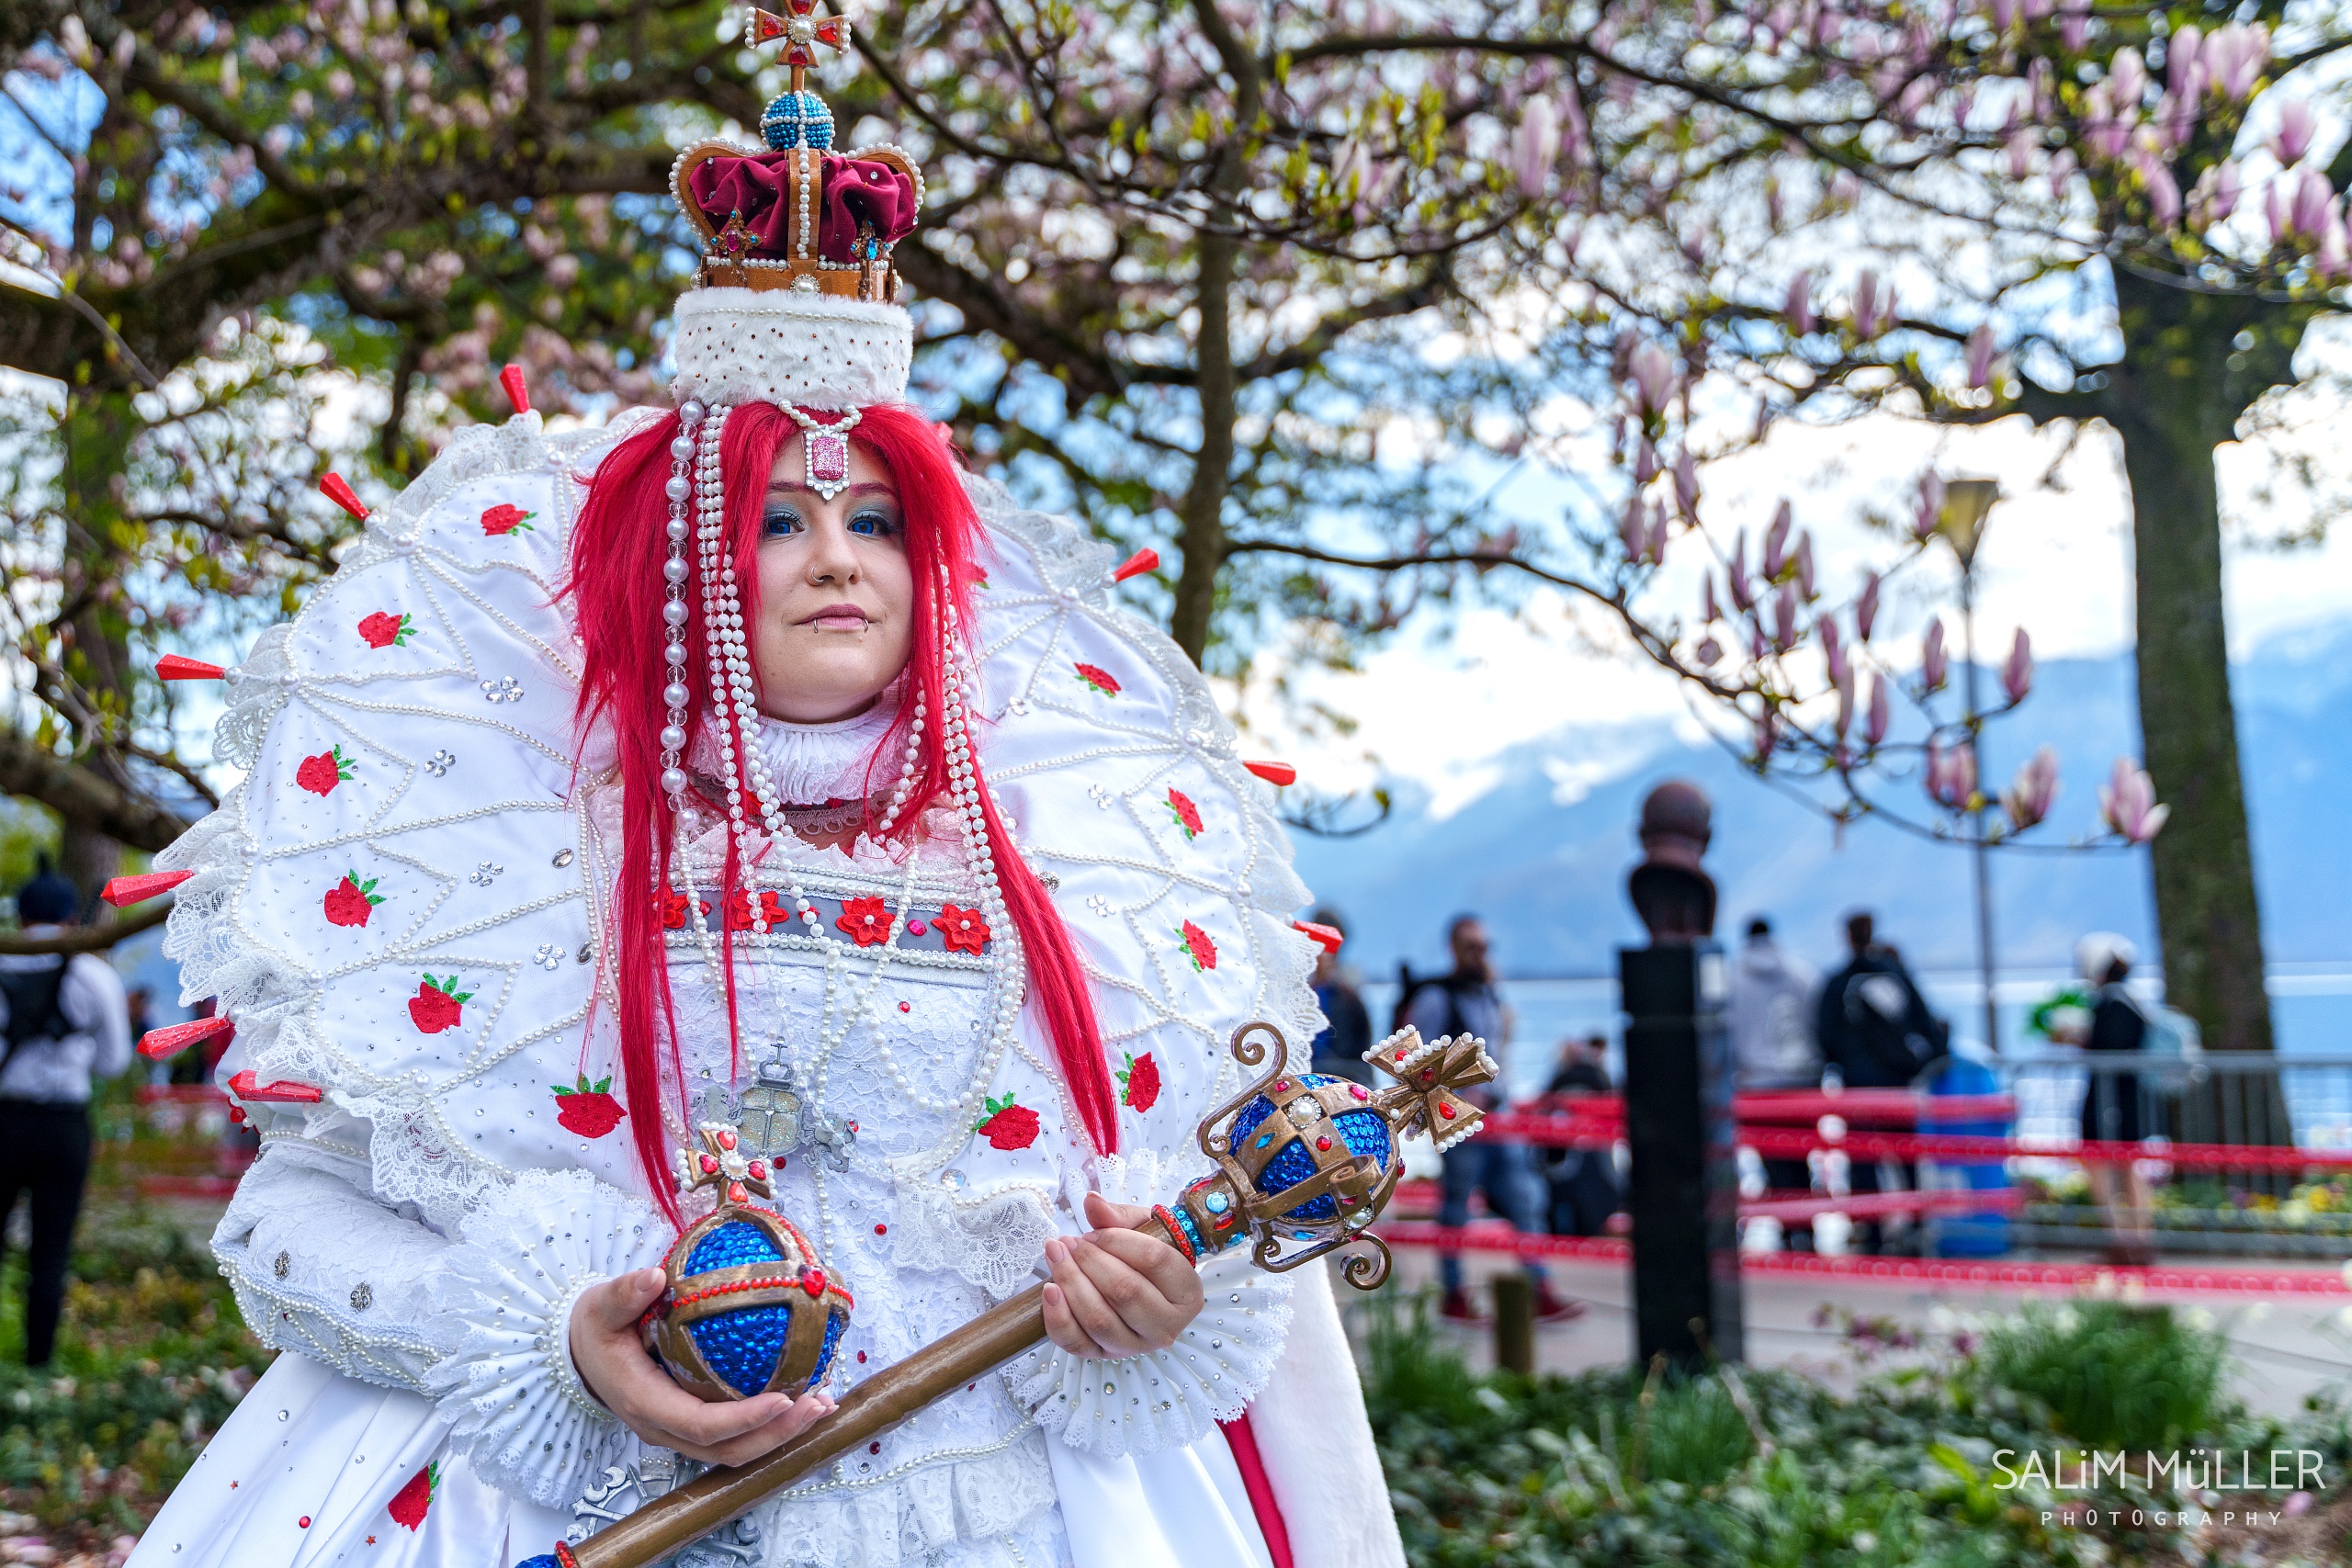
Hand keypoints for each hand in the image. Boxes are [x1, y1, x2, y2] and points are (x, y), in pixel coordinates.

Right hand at [568, 1267, 835, 1465]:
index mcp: (645, 1404)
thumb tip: (654, 1277)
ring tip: (823, 1405)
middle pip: (728, 1449)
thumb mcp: (601, 1306)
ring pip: (736, 1450)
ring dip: (782, 1434)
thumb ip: (624, 1294)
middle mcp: (664, 1428)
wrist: (582, 1352)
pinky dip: (771, 1424)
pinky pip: (735, 1435)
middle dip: (778, 1434)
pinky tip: (803, 1397)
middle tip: (819, 1404)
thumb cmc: (596, 1327)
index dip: (745, 1419)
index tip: (784, 1399)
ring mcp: (679, 1432)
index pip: (702, 1426)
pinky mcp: (692, 1424)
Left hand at [1040, 1192, 1205, 1358]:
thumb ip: (1117, 1216)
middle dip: (1090, 1261)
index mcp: (1187, 1293)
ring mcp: (1135, 1346)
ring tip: (1056, 1254)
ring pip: (1099, 1319)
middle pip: (1125, 1292)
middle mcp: (1167, 1326)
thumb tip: (1092, 1201)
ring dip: (1071, 1282)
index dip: (1118, 1241)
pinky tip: (1049, 1290)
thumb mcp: (1140, 1230)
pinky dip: (1058, 1317)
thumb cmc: (1145, 1256)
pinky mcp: (1104, 1356)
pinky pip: (1077, 1343)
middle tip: (1070, 1242)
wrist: (1139, 1288)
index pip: (1155, 1261)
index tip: (1094, 1232)